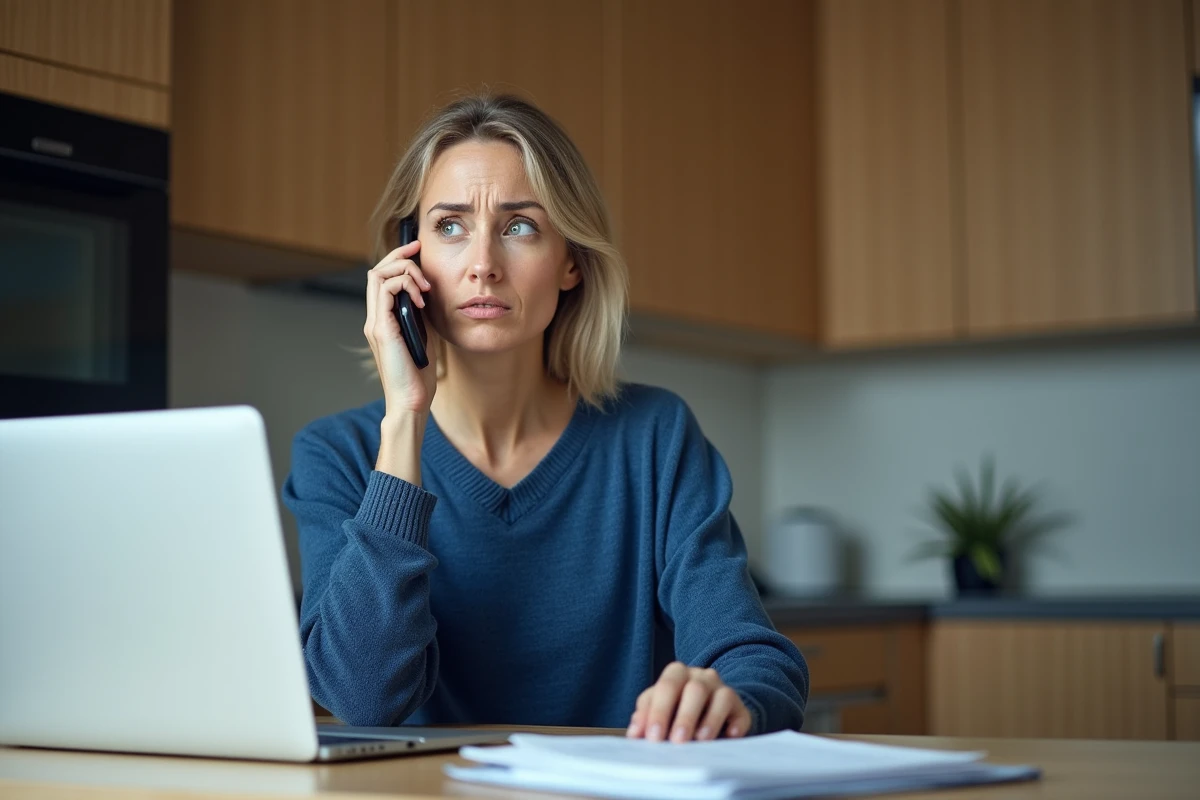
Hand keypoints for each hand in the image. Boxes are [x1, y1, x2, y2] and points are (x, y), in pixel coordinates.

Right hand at [363, 238, 439, 416]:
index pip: (382, 278)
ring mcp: (375, 323)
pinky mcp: (381, 329)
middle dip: (399, 254)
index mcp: (383, 319)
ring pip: (378, 275)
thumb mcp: (424, 334)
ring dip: (405, 272)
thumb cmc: (419, 373)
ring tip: (425, 286)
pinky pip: (385, 291)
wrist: (412, 401)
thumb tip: (427, 292)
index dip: (398, 259)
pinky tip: (422, 300)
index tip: (418, 250)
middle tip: (419, 248)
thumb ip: (420, 314)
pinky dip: (405, 286)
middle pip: (376, 270)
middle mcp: (375, 318)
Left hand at [626, 662, 750, 742]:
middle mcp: (702, 677)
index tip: (651, 736)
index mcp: (677, 673)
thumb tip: (635, 733)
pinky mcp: (740, 707)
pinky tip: (729, 737)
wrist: (711, 708)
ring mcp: (723, 689)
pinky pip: (741, 712)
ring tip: (699, 741)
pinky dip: (735, 726)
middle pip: (695, 689)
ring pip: (720, 697)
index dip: (658, 711)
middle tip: (676, 741)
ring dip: (709, 721)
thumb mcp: (659, 707)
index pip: (667, 686)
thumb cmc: (677, 708)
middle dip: (684, 716)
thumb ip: (646, 717)